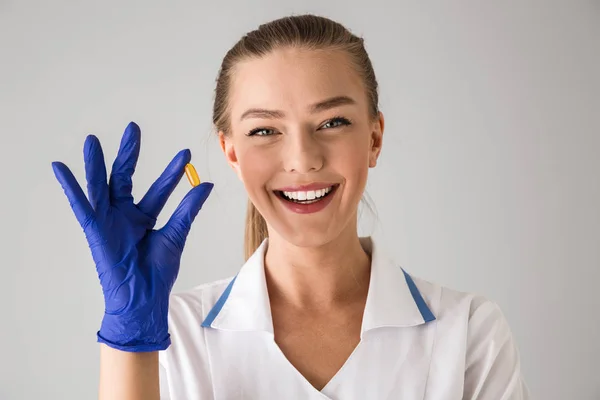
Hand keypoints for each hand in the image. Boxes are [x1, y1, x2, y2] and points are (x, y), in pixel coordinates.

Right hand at [51, 121, 212, 351]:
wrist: (144, 297)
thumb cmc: (157, 272)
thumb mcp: (176, 234)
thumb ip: (188, 209)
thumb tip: (205, 185)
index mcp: (144, 217)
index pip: (159, 188)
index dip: (171, 172)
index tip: (185, 154)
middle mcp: (124, 215)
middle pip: (124, 178)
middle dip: (129, 154)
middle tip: (133, 129)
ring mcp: (109, 220)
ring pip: (100, 185)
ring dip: (96, 163)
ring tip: (94, 140)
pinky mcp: (95, 229)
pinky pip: (80, 205)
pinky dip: (70, 186)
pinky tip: (60, 167)